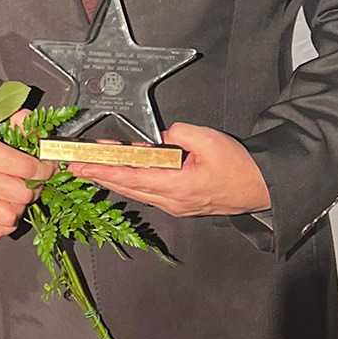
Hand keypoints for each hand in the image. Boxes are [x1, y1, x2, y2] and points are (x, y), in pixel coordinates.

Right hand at [0, 118, 43, 239]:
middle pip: (23, 194)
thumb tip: (35, 130)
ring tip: (19, 196)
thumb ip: (15, 122)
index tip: (48, 167)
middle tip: (35, 181)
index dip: (45, 169)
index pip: (27, 169)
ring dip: (20, 207)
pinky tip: (6, 209)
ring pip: (10, 216)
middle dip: (36, 187)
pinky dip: (4, 224)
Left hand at [70, 123, 269, 216]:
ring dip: (114, 177)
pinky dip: (133, 180)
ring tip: (94, 165)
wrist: (262, 187)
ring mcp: (175, 205)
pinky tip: (126, 170)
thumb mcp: (209, 139)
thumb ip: (178, 133)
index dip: (101, 170)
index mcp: (175, 186)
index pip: (128, 177)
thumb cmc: (240, 167)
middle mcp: (171, 201)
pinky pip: (149, 192)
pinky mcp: (180, 203)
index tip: (80, 165)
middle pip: (126, 187)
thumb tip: (159, 136)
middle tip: (75, 166)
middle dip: (99, 174)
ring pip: (136, 191)